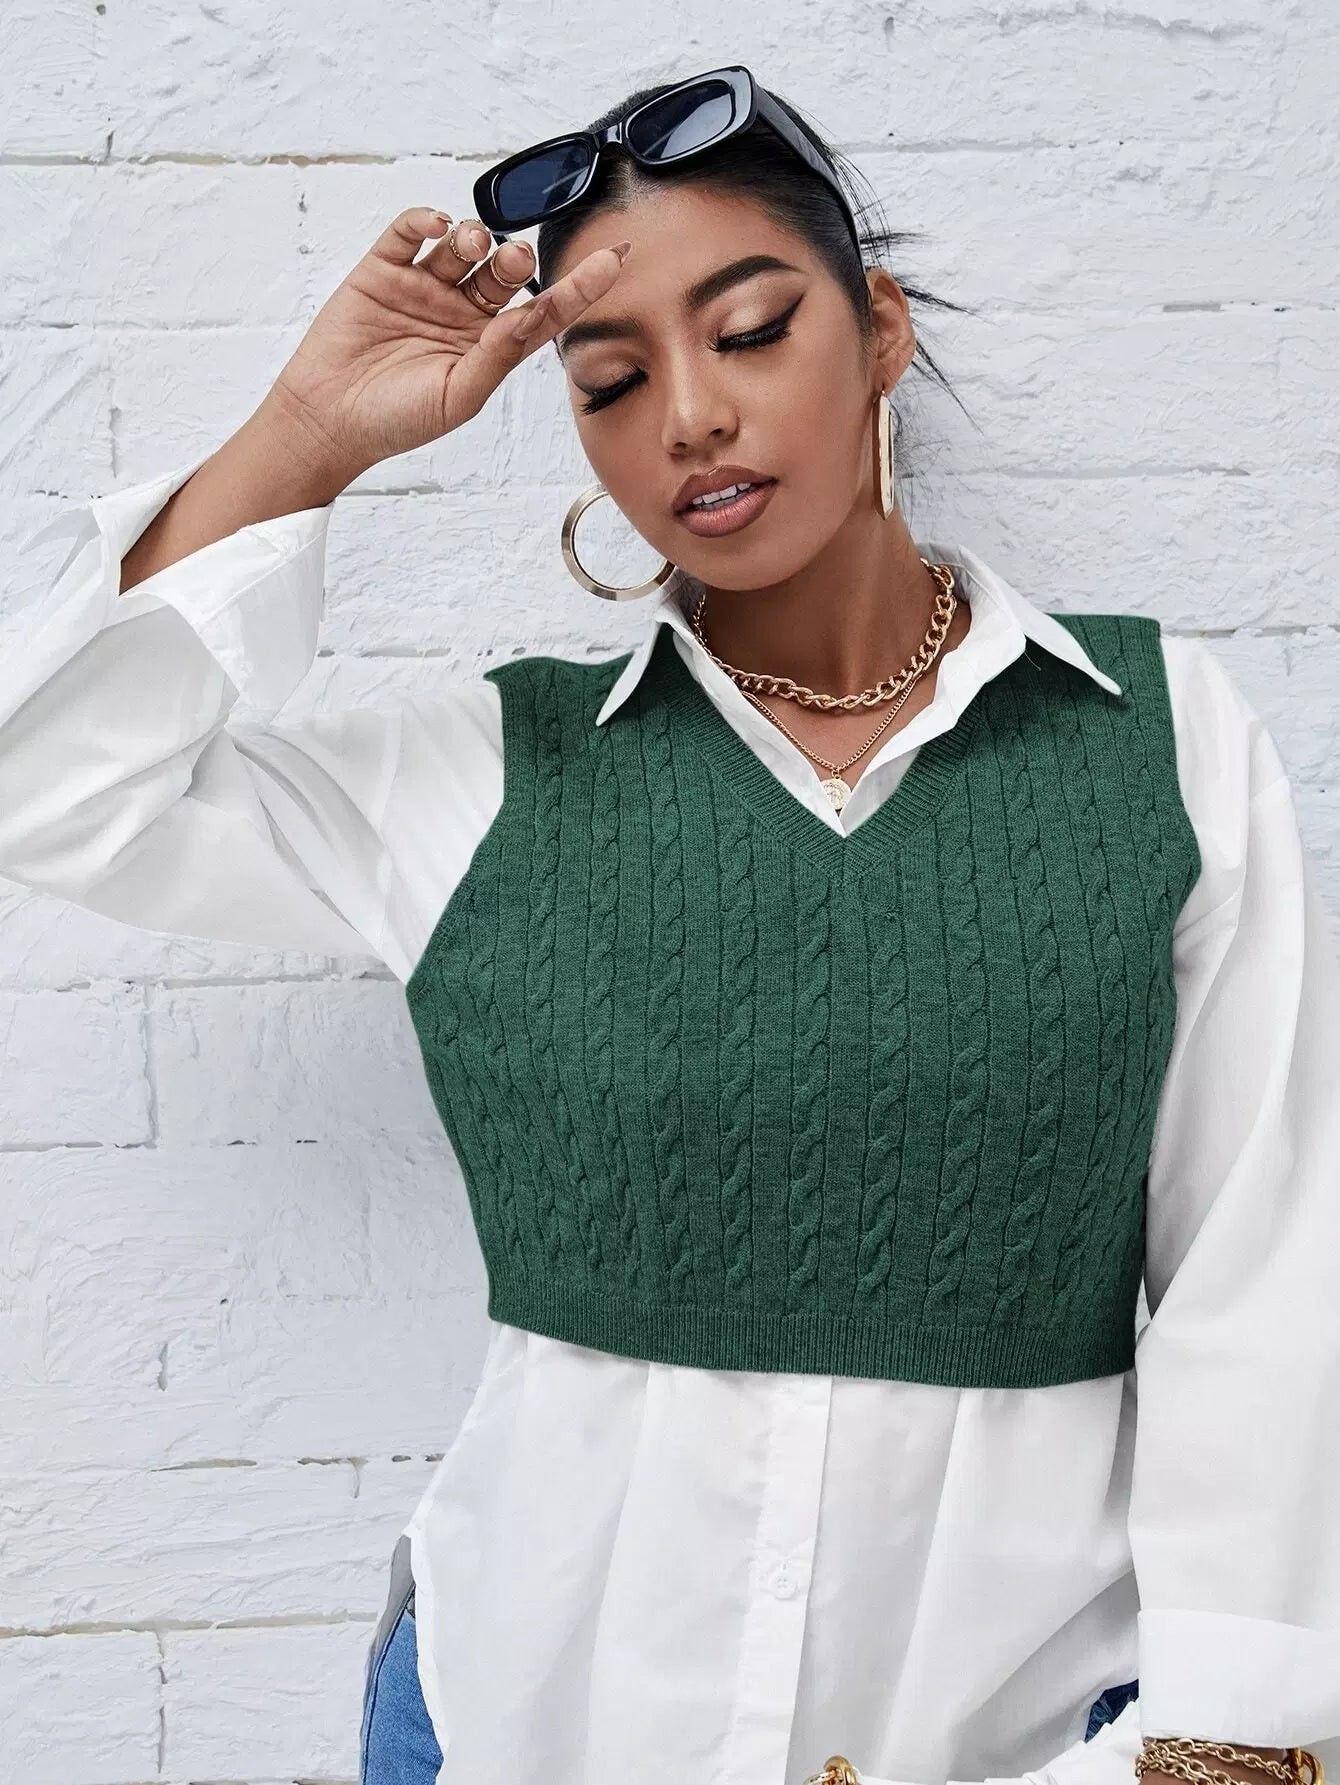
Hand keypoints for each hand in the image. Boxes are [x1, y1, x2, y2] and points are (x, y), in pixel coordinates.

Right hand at [260, 205, 632, 483]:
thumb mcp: (457, 396)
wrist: (329, 420)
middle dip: (516, 258)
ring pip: (462, 246)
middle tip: (515, 259)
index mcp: (490, 346)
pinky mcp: (383, 271)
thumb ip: (497, 355)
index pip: (545, 310)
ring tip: (472, 245)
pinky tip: (436, 225)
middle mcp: (463, 312)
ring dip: (474, 237)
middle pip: (504, 271)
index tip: (616, 258)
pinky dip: (425, 220)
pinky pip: (410, 232)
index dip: (581, 285)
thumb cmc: (397, 420)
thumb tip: (531, 314)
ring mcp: (424, 288)